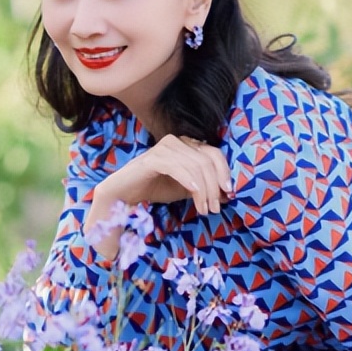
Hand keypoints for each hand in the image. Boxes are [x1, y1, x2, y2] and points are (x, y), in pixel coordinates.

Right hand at [84, 135, 233, 258]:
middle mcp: (178, 141)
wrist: (123, 194)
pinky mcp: (153, 158)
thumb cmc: (154, 189)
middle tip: (215, 208)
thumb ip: (205, 188)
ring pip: (195, 166)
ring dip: (204, 190)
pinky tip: (195, 193)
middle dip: (215, 186)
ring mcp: (165, 147)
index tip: (228, 194)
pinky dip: (189, 181)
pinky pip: (178, 168)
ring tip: (204, 209)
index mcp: (187, 146)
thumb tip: (228, 195)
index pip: (215, 154)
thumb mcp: (186, 189)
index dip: (225, 173)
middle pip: (208, 160)